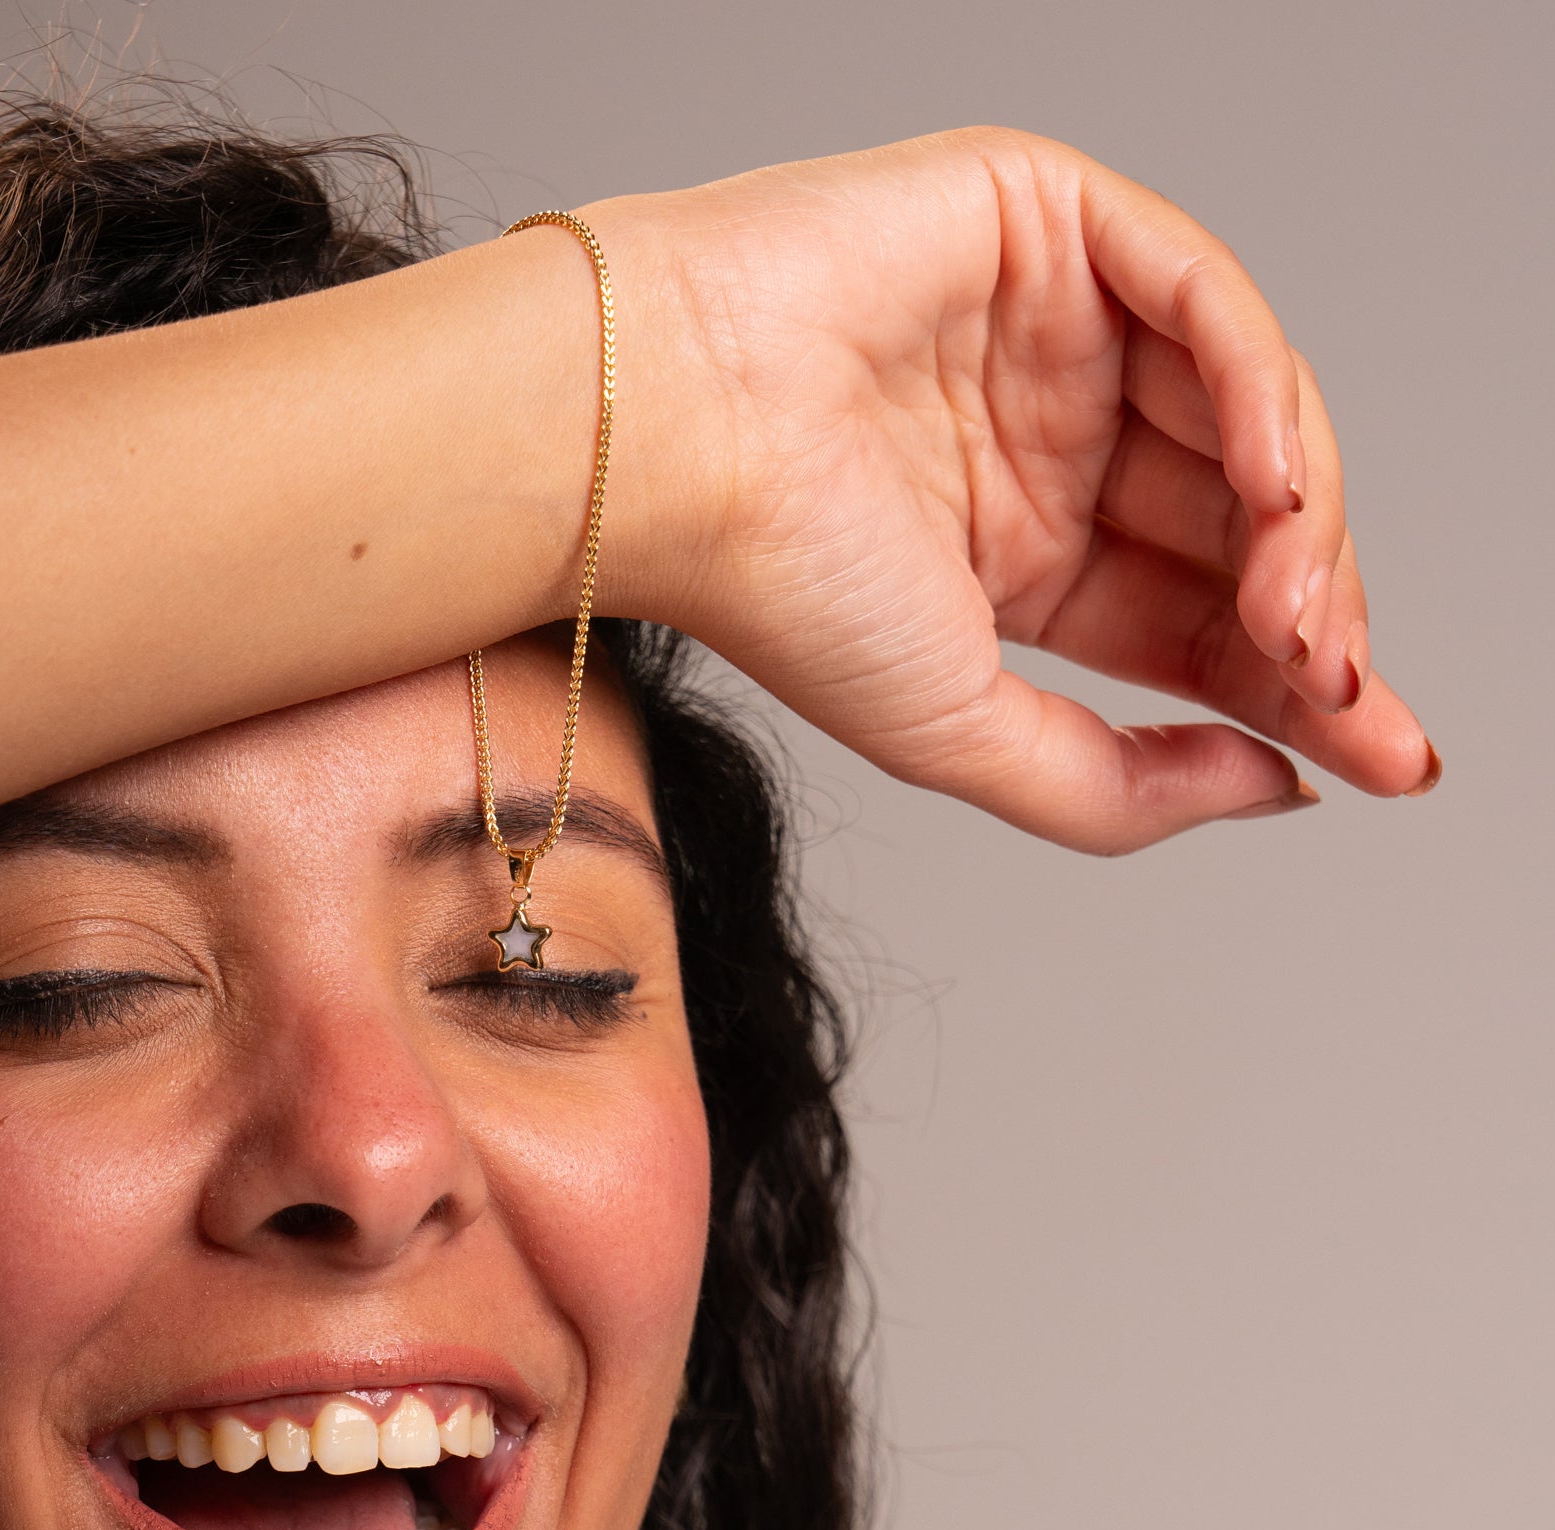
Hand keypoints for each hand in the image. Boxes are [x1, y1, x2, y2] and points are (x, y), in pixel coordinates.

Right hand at [599, 127, 1435, 851]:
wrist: (667, 442)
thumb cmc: (773, 583)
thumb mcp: (963, 734)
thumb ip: (1116, 786)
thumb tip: (1276, 789)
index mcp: (1019, 559)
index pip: (1196, 620)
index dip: (1295, 689)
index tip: (1376, 761)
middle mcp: (1051, 447)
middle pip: (1241, 527)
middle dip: (1316, 620)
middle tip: (1346, 702)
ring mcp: (1058, 336)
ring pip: (1247, 415)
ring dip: (1303, 524)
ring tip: (1300, 623)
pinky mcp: (1053, 225)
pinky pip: (1204, 302)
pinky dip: (1259, 394)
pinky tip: (1272, 492)